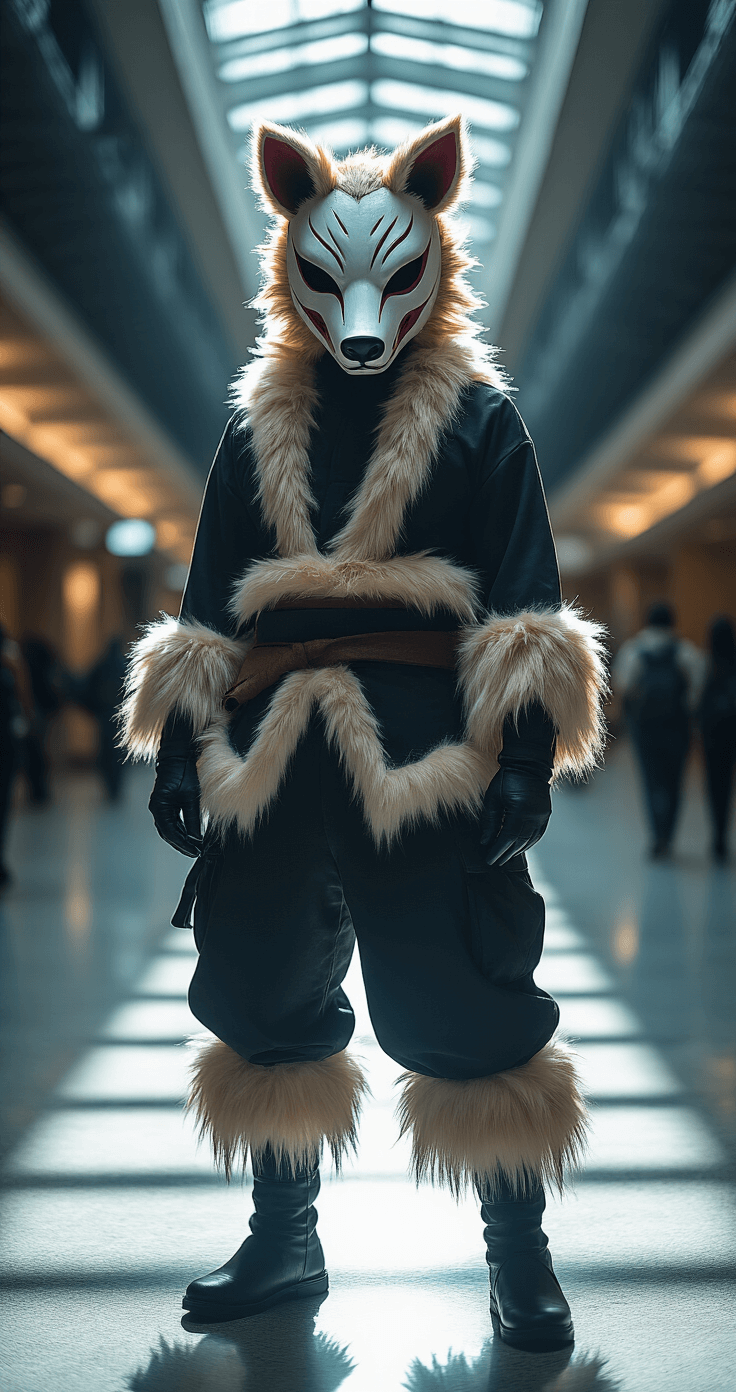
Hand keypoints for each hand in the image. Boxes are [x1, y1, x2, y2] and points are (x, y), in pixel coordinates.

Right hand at [149, 715, 202, 857]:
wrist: (178, 756)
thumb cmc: (184, 773)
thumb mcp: (191, 797)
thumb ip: (192, 819)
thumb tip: (196, 839)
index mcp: (160, 807)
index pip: (170, 833)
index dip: (183, 844)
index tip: (196, 851)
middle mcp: (156, 809)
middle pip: (168, 834)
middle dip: (182, 844)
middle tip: (196, 853)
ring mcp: (160, 807)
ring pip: (169, 829)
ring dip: (181, 838)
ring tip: (195, 847)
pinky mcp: (166, 804)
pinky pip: (172, 821)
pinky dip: (181, 829)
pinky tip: (191, 835)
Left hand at [480, 766, 550, 866]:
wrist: (528, 765)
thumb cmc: (507, 779)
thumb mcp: (493, 798)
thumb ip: (490, 821)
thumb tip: (485, 842)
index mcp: (520, 811)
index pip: (508, 837)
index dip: (498, 850)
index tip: (489, 859)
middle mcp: (534, 816)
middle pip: (519, 842)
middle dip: (506, 854)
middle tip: (495, 862)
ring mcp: (542, 815)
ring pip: (529, 840)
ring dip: (517, 850)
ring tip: (506, 857)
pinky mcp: (546, 814)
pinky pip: (537, 834)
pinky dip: (528, 843)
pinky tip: (520, 848)